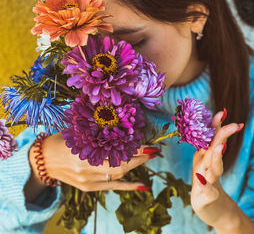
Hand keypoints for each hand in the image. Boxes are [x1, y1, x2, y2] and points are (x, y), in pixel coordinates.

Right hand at [32, 131, 159, 191]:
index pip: (115, 149)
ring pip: (118, 175)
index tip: (147, 142)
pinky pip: (112, 187)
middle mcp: (87, 168)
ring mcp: (88, 180)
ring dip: (135, 166)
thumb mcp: (79, 131)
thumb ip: (98, 129)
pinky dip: (129, 186)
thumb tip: (122, 120)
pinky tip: (144, 185)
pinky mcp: (89, 188)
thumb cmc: (62, 140)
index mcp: (83, 151)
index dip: (133, 147)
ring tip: (149, 157)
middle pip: (120, 164)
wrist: (44, 161)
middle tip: (153, 150)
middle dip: (139, 157)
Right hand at [191, 110, 243, 226]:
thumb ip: (217, 138)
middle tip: (234, 125)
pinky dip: (205, 190)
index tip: (223, 112)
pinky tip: (207, 187)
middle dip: (221, 137)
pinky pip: (205, 193)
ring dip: (214, 159)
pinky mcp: (202, 198)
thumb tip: (222, 113)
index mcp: (204, 156)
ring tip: (220, 148)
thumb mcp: (214, 159)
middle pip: (211, 149)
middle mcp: (201, 166)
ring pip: (208, 169)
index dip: (215, 125)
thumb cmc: (211, 180)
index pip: (210, 138)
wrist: (208, 206)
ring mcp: (201, 182)